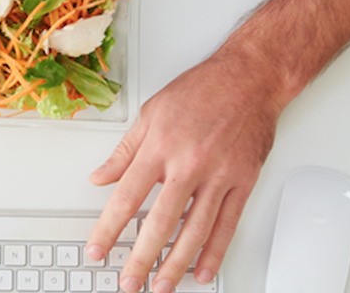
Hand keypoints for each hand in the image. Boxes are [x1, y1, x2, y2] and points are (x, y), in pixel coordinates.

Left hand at [84, 48, 281, 292]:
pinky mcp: (243, 181)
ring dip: (176, 264)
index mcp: (160, 146)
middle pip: (160, 222)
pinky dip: (214, 251)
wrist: (251, 77)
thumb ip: (125, 150)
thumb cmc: (202, 89)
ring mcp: (219, 175)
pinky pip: (227, 224)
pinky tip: (202, 270)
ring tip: (161, 286)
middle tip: (128, 283)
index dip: (108, 229)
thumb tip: (100, 177)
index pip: (127, 197)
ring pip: (195, 230)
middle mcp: (189, 163)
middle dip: (141, 259)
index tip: (97, 250)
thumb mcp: (151, 112)